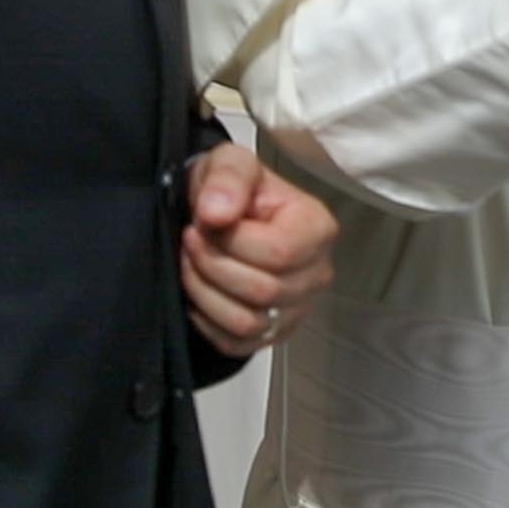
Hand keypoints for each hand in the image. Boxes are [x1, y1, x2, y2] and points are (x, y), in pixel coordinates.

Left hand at [181, 143, 337, 357]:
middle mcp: (318, 272)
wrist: (221, 213)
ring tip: (190, 265)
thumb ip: (227, 178)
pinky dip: (208, 322)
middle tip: (189, 242)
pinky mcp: (275, 334)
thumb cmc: (230, 188)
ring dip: (205, 294)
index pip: (278, 252)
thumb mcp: (228, 163)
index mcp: (318, 228)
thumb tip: (217, 214)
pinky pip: (237, 344)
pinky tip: (201, 292)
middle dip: (212, 267)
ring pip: (249, 322)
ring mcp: (299, 308)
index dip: (228, 243)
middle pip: (263, 291)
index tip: (200, 223)